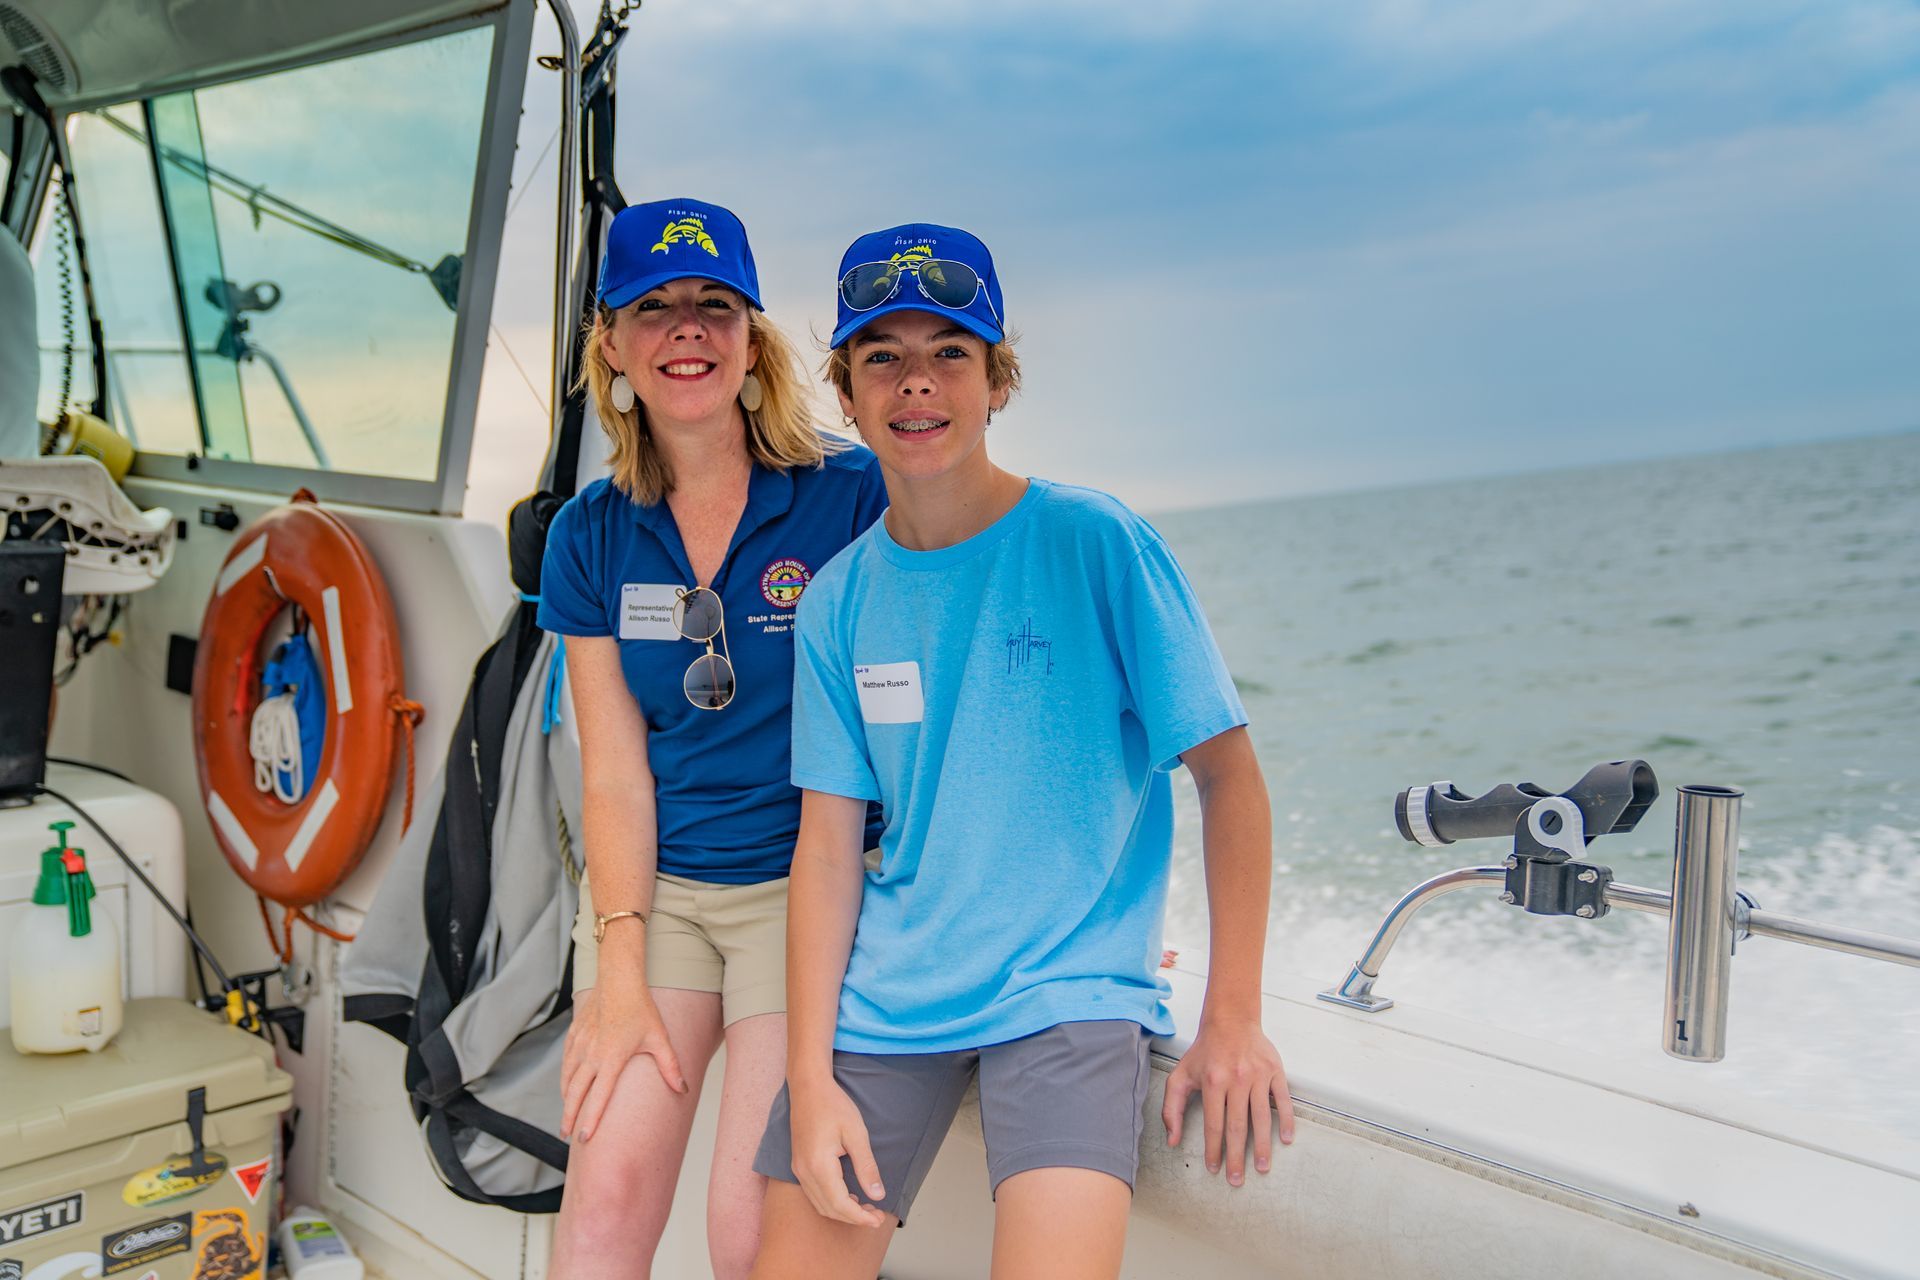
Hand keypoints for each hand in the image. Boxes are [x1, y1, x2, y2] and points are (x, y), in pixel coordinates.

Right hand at [561, 984, 688, 1141]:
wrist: (618, 979)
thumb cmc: (641, 1008)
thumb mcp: (659, 1038)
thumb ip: (670, 1066)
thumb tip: (683, 1090)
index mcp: (611, 1059)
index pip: (598, 1098)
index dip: (591, 1120)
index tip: (585, 1139)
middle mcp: (591, 1055)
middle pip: (574, 1094)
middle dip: (569, 1117)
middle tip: (566, 1136)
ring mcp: (580, 1045)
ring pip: (567, 1079)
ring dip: (565, 1100)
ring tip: (566, 1116)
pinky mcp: (574, 1035)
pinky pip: (565, 1062)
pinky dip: (564, 1078)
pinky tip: (566, 1086)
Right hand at [789, 1076, 888, 1227]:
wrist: (808, 1087)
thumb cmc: (833, 1105)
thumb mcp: (856, 1133)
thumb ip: (866, 1166)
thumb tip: (878, 1195)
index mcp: (819, 1165)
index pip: (840, 1204)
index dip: (860, 1217)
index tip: (878, 1220)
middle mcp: (804, 1172)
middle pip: (829, 1208)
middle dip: (853, 1218)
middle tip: (877, 1216)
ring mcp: (798, 1169)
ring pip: (820, 1204)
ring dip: (842, 1211)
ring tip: (866, 1208)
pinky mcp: (798, 1165)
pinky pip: (814, 1194)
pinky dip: (831, 1202)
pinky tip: (848, 1196)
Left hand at [1162, 1016, 1294, 1185]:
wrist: (1231, 1020)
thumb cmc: (1204, 1052)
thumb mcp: (1180, 1076)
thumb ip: (1172, 1108)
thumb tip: (1172, 1140)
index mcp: (1212, 1082)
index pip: (1213, 1125)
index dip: (1214, 1150)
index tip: (1215, 1169)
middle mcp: (1236, 1080)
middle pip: (1237, 1127)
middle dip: (1237, 1157)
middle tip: (1238, 1180)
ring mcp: (1257, 1076)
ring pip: (1262, 1118)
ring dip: (1263, 1146)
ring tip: (1263, 1167)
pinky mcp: (1275, 1071)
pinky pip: (1282, 1100)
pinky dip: (1287, 1120)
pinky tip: (1287, 1139)